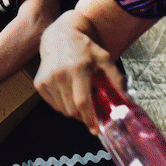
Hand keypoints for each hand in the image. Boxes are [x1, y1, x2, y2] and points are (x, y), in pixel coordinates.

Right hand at [35, 12, 123, 134]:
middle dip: (83, 116)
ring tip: (80, 97)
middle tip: (92, 111)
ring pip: (62, 109)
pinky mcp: (39, 84)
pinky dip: (63, 104)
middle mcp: (60, 76)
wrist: (59, 36)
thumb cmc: (83, 47)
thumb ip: (116, 79)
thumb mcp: (104, 59)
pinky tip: (69, 93)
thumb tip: (126, 100)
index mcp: (78, 70)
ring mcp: (47, 80)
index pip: (82, 102)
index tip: (95, 129)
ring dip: (73, 110)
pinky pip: (54, 104)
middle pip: (72, 110)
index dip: (89, 119)